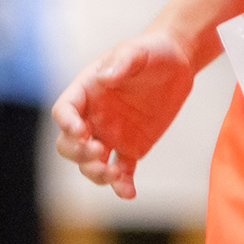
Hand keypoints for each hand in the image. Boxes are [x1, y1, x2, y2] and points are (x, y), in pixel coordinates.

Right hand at [52, 31, 197, 198]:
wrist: (178, 62)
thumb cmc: (152, 51)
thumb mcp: (137, 51)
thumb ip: (120, 62)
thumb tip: (103, 78)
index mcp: (86, 92)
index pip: (64, 111)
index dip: (67, 124)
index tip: (82, 132)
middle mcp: (93, 117)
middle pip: (69, 145)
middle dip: (78, 154)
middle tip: (99, 151)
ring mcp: (110, 135)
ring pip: (90, 164)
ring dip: (96, 173)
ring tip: (114, 174)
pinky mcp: (131, 148)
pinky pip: (121, 172)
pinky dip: (122, 185)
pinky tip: (128, 193)